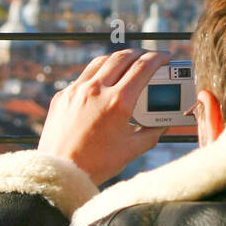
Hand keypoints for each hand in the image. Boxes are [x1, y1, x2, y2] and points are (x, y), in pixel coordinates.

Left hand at [37, 50, 169, 184]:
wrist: (60, 171)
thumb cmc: (96, 164)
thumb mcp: (132, 149)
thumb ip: (152, 133)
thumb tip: (164, 123)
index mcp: (118, 102)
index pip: (143, 67)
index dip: (157, 58)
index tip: (164, 57)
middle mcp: (97, 90)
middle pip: (123, 57)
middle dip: (140, 54)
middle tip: (149, 58)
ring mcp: (76, 90)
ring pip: (101, 61)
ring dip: (118, 59)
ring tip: (127, 64)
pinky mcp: (62, 96)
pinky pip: (83, 76)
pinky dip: (98, 74)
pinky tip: (103, 83)